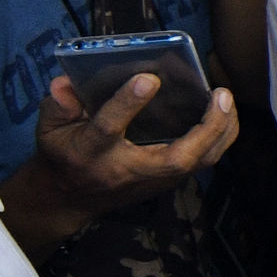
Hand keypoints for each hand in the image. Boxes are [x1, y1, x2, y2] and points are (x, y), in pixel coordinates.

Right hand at [26, 73, 240, 221]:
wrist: (69, 198)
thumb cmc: (62, 153)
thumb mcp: (48, 129)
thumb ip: (57, 105)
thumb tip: (66, 83)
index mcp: (91, 152)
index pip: (109, 128)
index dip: (127, 104)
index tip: (149, 78)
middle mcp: (127, 169)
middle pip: (175, 158)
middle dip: (205, 129)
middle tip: (220, 95)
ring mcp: (151, 179)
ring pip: (197, 163)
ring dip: (220, 133)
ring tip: (227, 100)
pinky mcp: (165, 180)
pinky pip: (201, 162)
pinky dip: (218, 138)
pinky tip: (226, 113)